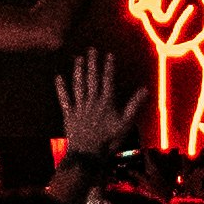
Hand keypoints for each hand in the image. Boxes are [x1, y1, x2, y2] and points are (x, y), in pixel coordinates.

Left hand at [54, 51, 146, 166]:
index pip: (108, 80)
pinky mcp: (69, 114)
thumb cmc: (109, 140)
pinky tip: (58, 77)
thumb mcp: (126, 124)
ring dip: (78, 71)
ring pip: (78, 85)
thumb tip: (145, 89)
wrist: (87, 154)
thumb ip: (134, 105)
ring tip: (78, 58)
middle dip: (92, 63)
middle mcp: (92, 101)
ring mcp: (79, 107)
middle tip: (91, 50)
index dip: (108, 67)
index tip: (108, 54)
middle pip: (92, 79)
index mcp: (106, 102)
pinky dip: (61, 88)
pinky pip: (64, 99)